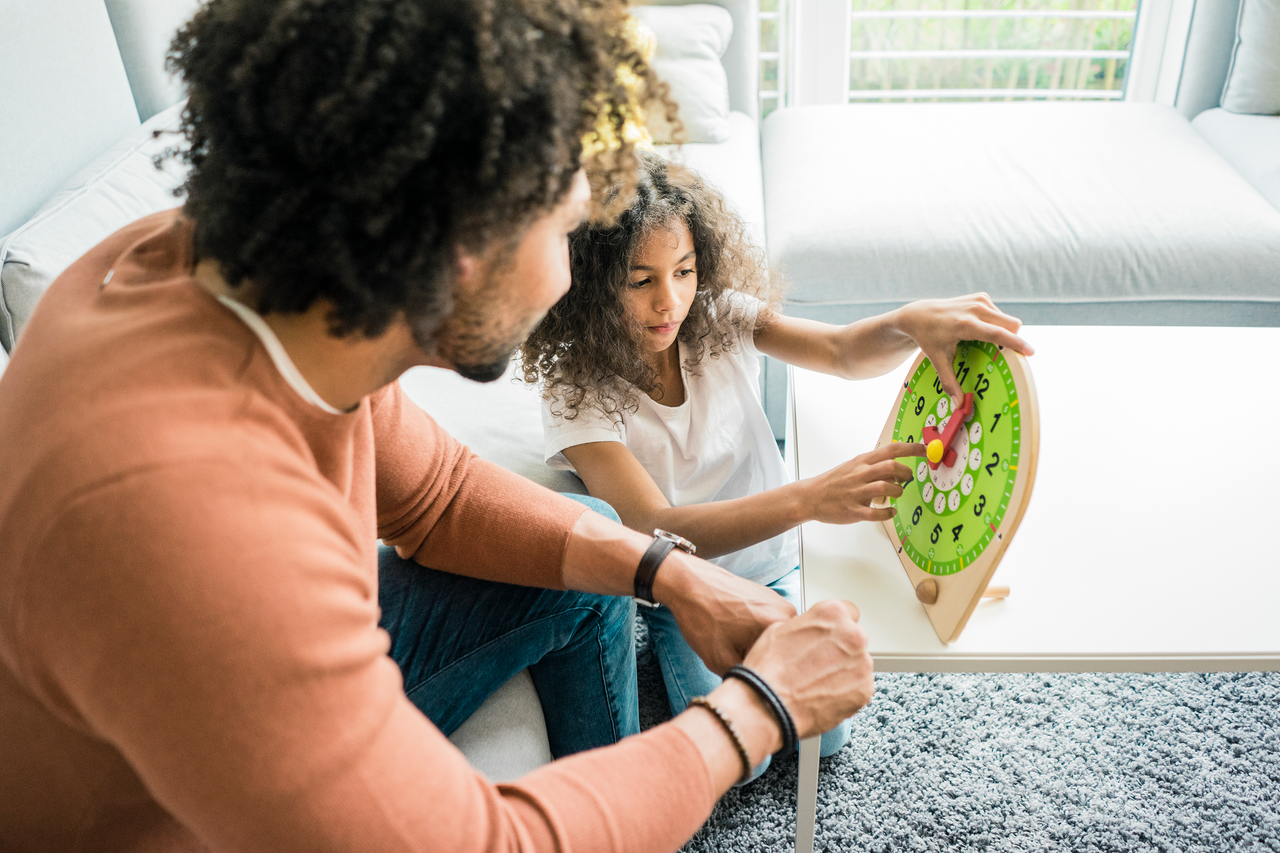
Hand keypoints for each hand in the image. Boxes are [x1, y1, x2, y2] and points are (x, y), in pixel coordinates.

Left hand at [655, 554, 796, 675]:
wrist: (688, 585)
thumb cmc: (702, 616)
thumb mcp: (721, 661)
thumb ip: (746, 678)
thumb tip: (755, 687)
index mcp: (779, 625)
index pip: (784, 663)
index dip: (764, 672)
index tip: (748, 673)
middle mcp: (786, 610)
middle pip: (781, 649)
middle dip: (761, 658)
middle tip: (737, 657)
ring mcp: (777, 601)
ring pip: (774, 637)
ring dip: (757, 644)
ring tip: (734, 641)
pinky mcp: (767, 596)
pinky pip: (767, 623)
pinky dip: (753, 631)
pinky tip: (734, 630)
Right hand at [740, 600, 874, 738]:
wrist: (770, 706)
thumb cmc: (770, 669)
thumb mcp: (779, 629)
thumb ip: (806, 625)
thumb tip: (810, 631)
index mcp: (832, 614)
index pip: (848, 611)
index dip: (835, 626)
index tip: (829, 635)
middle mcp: (853, 635)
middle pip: (854, 638)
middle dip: (840, 648)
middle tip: (818, 662)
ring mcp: (862, 664)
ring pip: (857, 663)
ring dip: (844, 670)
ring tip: (818, 682)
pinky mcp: (865, 690)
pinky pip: (859, 686)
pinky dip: (846, 690)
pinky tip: (824, 694)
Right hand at [803, 442, 925, 524]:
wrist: (810, 496)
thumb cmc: (834, 482)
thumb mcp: (854, 467)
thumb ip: (875, 466)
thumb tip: (898, 469)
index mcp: (862, 461)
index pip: (891, 449)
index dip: (912, 448)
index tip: (926, 450)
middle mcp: (860, 474)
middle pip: (891, 466)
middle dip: (905, 473)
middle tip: (907, 478)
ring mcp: (857, 492)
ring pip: (886, 487)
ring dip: (897, 491)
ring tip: (896, 494)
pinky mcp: (854, 510)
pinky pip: (877, 513)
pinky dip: (888, 513)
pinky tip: (890, 512)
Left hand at [895, 293, 1033, 401]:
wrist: (920, 314)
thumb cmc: (928, 337)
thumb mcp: (937, 360)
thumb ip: (949, 382)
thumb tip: (959, 404)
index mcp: (965, 325)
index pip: (997, 334)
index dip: (1016, 343)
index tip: (1030, 352)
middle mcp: (975, 309)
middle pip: (1011, 324)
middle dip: (1012, 338)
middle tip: (1000, 352)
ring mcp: (979, 300)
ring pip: (1007, 320)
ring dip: (1003, 331)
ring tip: (982, 340)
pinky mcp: (982, 297)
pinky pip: (999, 314)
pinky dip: (995, 324)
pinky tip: (977, 329)